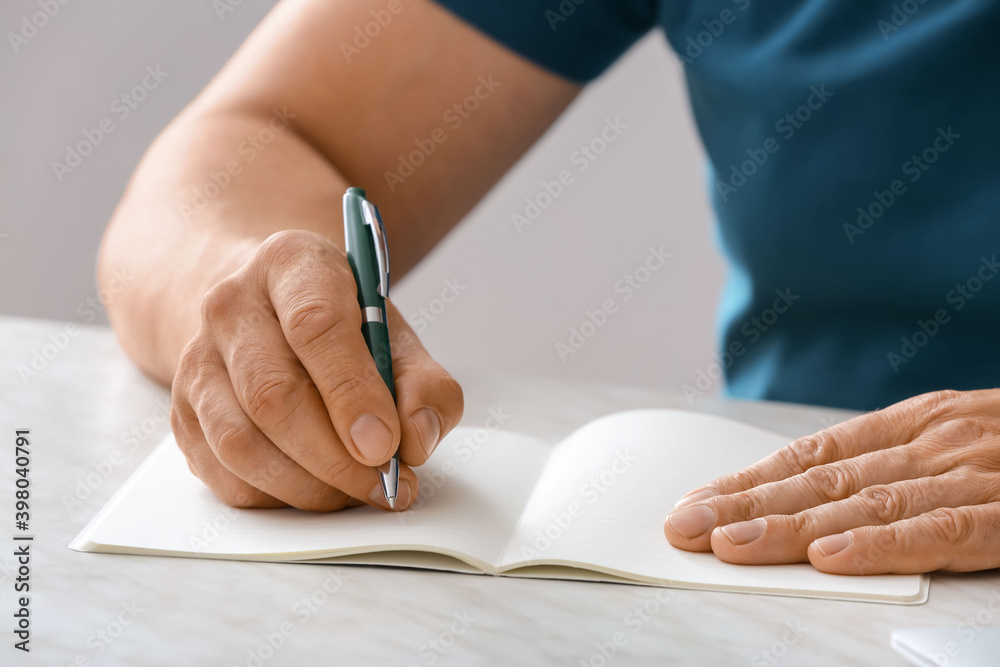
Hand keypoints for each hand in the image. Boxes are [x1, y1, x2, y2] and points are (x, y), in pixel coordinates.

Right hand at [170, 230, 463, 510]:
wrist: (266, 316)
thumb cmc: (341, 327)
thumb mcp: (395, 336)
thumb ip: (424, 385)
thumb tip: (417, 440)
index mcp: (291, 264)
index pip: (314, 325)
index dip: (352, 393)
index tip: (385, 446)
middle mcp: (231, 305)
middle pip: (273, 395)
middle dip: (336, 457)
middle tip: (385, 484)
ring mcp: (197, 361)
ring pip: (241, 443)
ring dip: (309, 486)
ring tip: (357, 491)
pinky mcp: (182, 414)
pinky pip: (225, 474)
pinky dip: (278, 497)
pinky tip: (317, 489)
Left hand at [664, 390, 999, 573]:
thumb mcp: (958, 440)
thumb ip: (896, 467)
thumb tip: (820, 502)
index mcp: (917, 423)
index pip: (814, 452)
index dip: (751, 478)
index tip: (699, 500)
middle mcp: (935, 441)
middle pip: (821, 477)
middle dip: (746, 504)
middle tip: (684, 527)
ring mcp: (974, 472)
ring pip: (864, 502)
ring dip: (789, 525)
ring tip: (728, 543)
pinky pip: (940, 530)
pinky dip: (882, 544)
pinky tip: (830, 557)